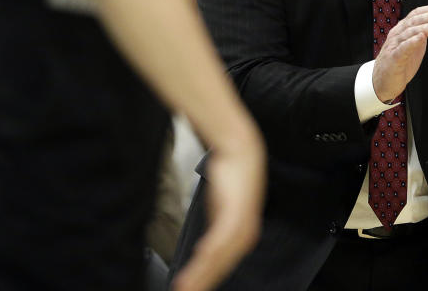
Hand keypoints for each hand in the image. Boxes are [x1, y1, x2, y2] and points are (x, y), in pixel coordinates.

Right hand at [171, 126, 265, 290]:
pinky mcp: (234, 216)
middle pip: (218, 269)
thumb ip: (213, 227)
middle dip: (200, 284)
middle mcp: (244, 237)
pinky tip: (196, 261)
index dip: (204, 281)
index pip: (220, 268)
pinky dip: (206, 254)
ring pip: (216, 260)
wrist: (240, 151)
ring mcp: (240, 228)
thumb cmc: (229, 179)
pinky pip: (218, 241)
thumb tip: (201, 246)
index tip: (189, 290)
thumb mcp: (219, 208)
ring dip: (199, 276)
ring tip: (184, 288)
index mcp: (241, 238)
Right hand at [372, 4, 427, 102]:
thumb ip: (421, 34)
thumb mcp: (412, 45)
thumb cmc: (399, 62)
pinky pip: (403, 48)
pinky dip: (412, 42)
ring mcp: (394, 46)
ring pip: (409, 33)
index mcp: (402, 30)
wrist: (382, 81)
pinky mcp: (393, 58)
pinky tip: (421, 38)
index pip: (414, 15)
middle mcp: (397, 35)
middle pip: (413, 21)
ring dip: (423, 28)